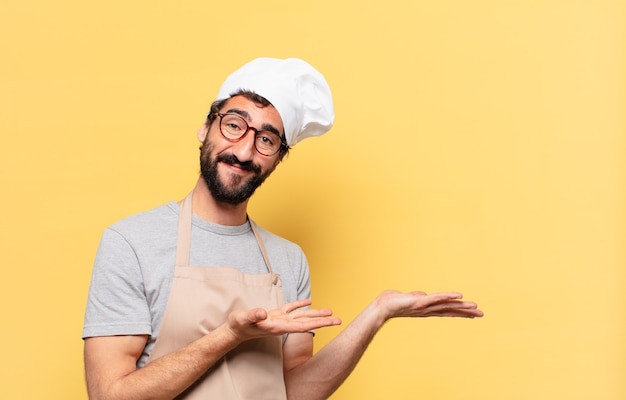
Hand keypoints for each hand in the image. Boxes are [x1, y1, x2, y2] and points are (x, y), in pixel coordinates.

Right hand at [226, 299, 341, 341]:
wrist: (233, 331)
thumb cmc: (238, 326)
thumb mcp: (243, 319)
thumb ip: (253, 315)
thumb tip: (263, 312)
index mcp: (278, 327)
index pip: (303, 326)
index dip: (318, 323)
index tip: (331, 322)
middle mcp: (282, 325)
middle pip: (306, 323)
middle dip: (323, 321)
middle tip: (339, 320)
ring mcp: (279, 320)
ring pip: (301, 316)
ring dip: (315, 314)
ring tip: (330, 312)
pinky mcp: (275, 315)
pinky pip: (291, 309)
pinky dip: (300, 305)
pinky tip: (308, 302)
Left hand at [375, 290, 483, 321]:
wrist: (382, 306)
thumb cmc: (393, 302)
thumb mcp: (409, 298)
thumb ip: (417, 297)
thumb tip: (422, 295)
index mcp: (428, 309)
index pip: (447, 310)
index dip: (460, 312)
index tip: (473, 314)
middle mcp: (429, 309)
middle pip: (451, 310)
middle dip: (466, 312)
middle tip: (482, 314)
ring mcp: (426, 306)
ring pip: (447, 305)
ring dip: (461, 306)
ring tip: (475, 307)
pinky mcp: (421, 301)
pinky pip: (437, 298)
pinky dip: (448, 296)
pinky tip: (459, 295)